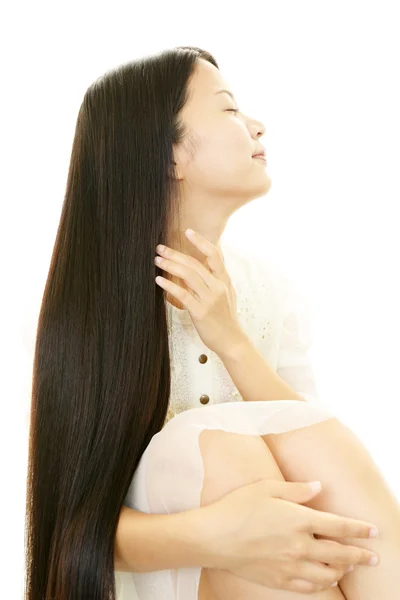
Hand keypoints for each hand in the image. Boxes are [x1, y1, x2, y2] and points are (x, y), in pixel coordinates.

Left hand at [154, 229, 246, 355]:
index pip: (214, 255)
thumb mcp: (225, 294)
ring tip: (157, 260)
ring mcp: (210, 299)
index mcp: (224, 281)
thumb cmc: (225, 318)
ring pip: (188, 276)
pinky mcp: (201, 312)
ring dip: (170, 265)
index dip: (201, 242)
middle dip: (175, 254)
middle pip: (195, 264)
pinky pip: (183, 294)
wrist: (232, 341)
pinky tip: (159, 280)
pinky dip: (169, 285)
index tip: (187, 231)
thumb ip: (214, 280)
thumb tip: (198, 267)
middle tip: (160, 248)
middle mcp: (218, 287)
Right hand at [200, 479, 379, 594]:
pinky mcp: (279, 579)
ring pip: (328, 574)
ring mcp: (290, 565)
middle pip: (340, 553)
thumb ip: (297, 489)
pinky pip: (309, 587)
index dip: (359, 529)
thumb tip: (319, 487)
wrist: (213, 537)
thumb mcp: (267, 488)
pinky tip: (326, 579)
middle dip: (360, 555)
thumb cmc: (238, 507)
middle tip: (374, 557)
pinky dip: (323, 584)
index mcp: (299, 520)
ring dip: (343, 570)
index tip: (374, 531)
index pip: (339, 526)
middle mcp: (299, 545)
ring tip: (350, 567)